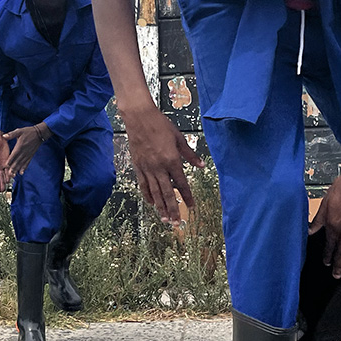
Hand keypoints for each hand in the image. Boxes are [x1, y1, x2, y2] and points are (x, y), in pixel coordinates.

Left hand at [2, 123, 50, 179]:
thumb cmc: (28, 132)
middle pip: (16, 162)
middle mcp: (23, 152)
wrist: (39, 134)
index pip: (12, 156)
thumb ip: (11, 134)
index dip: (9, 162)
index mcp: (19, 147)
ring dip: (17, 170)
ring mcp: (27, 155)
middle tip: (8, 175)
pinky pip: (27, 163)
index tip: (5, 167)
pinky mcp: (30, 156)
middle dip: (12, 169)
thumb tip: (3, 136)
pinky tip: (21, 173)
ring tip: (13, 176)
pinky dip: (24, 168)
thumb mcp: (19, 131)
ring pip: (21, 164)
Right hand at [122, 104, 202, 224]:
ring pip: (154, 192)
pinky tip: (152, 204)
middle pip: (167, 193)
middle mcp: (159, 167)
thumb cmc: (160, 125)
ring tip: (165, 219)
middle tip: (176, 222)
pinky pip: (143, 185)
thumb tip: (202, 166)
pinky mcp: (138, 167)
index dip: (187, 197)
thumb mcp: (179, 138)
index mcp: (172, 160)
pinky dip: (148, 196)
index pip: (181, 183)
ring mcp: (147, 168)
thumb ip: (190, 154)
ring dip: (160, 207)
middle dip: (173, 209)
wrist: (139, 118)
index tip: (191, 207)